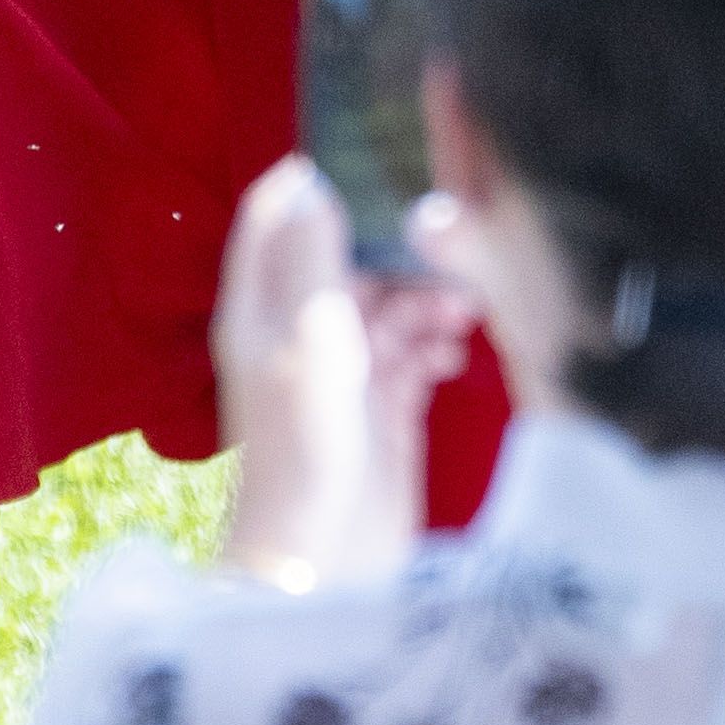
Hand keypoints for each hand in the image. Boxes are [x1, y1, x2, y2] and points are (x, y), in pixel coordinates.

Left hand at [212, 155, 472, 590]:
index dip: (320, 184)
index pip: (280, 217)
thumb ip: (311, 260)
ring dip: (426, 296)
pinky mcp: (384, 410)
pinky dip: (434, 341)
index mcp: (262, 305)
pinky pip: (413, 353)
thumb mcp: (308, 341)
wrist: (324, 565)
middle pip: (349, 258)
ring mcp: (343, 371)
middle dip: (396, 247)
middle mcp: (298, 329)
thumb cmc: (304, 451)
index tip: (377, 158)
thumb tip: (309, 178)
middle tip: (449, 251)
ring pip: (389, 304)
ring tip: (462, 309)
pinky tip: (455, 349)